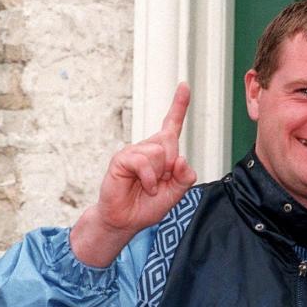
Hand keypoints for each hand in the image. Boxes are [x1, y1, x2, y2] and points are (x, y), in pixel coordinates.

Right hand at [71, 83, 197, 266]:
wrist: (127, 220)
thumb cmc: (149, 205)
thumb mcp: (176, 192)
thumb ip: (185, 176)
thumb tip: (180, 159)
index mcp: (162, 152)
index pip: (171, 125)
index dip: (179, 105)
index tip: (184, 85)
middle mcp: (148, 147)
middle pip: (171, 142)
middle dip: (171, 166)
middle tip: (159, 184)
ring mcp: (134, 152)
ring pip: (159, 153)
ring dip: (159, 175)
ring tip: (149, 186)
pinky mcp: (122, 159)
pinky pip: (143, 162)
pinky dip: (149, 178)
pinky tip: (145, 186)